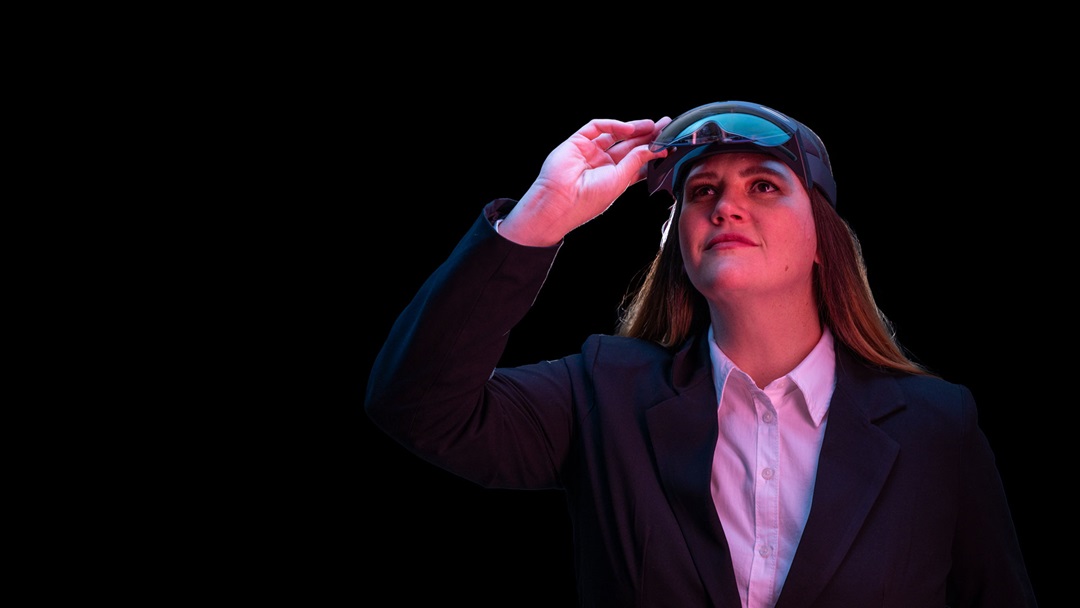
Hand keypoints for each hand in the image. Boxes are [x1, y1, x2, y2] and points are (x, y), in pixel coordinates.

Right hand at [499, 117, 670, 246]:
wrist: (560, 202)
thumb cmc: (588, 200)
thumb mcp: (620, 180)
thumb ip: (636, 161)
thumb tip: (653, 148)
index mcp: (613, 178)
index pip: (636, 162)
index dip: (652, 153)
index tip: (668, 146)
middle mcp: (601, 164)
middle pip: (628, 145)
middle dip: (646, 136)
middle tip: (665, 127)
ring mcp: (589, 152)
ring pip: (614, 134)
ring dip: (634, 128)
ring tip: (651, 125)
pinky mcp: (577, 142)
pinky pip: (597, 127)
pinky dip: (613, 125)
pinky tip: (629, 128)